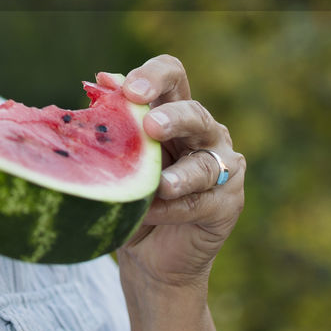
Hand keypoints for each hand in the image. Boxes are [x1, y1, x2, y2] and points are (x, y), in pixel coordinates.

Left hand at [115, 55, 245, 290]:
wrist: (148, 254)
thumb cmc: (131, 194)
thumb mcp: (118, 157)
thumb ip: (115, 120)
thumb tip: (102, 79)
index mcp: (174, 110)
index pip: (173, 76)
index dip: (154, 76)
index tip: (128, 90)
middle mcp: (204, 132)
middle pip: (195, 113)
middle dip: (173, 118)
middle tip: (150, 125)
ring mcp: (222, 167)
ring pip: (206, 162)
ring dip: (182, 174)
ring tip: (161, 184)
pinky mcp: (228, 202)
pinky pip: (200, 202)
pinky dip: (173, 209)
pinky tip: (152, 212)